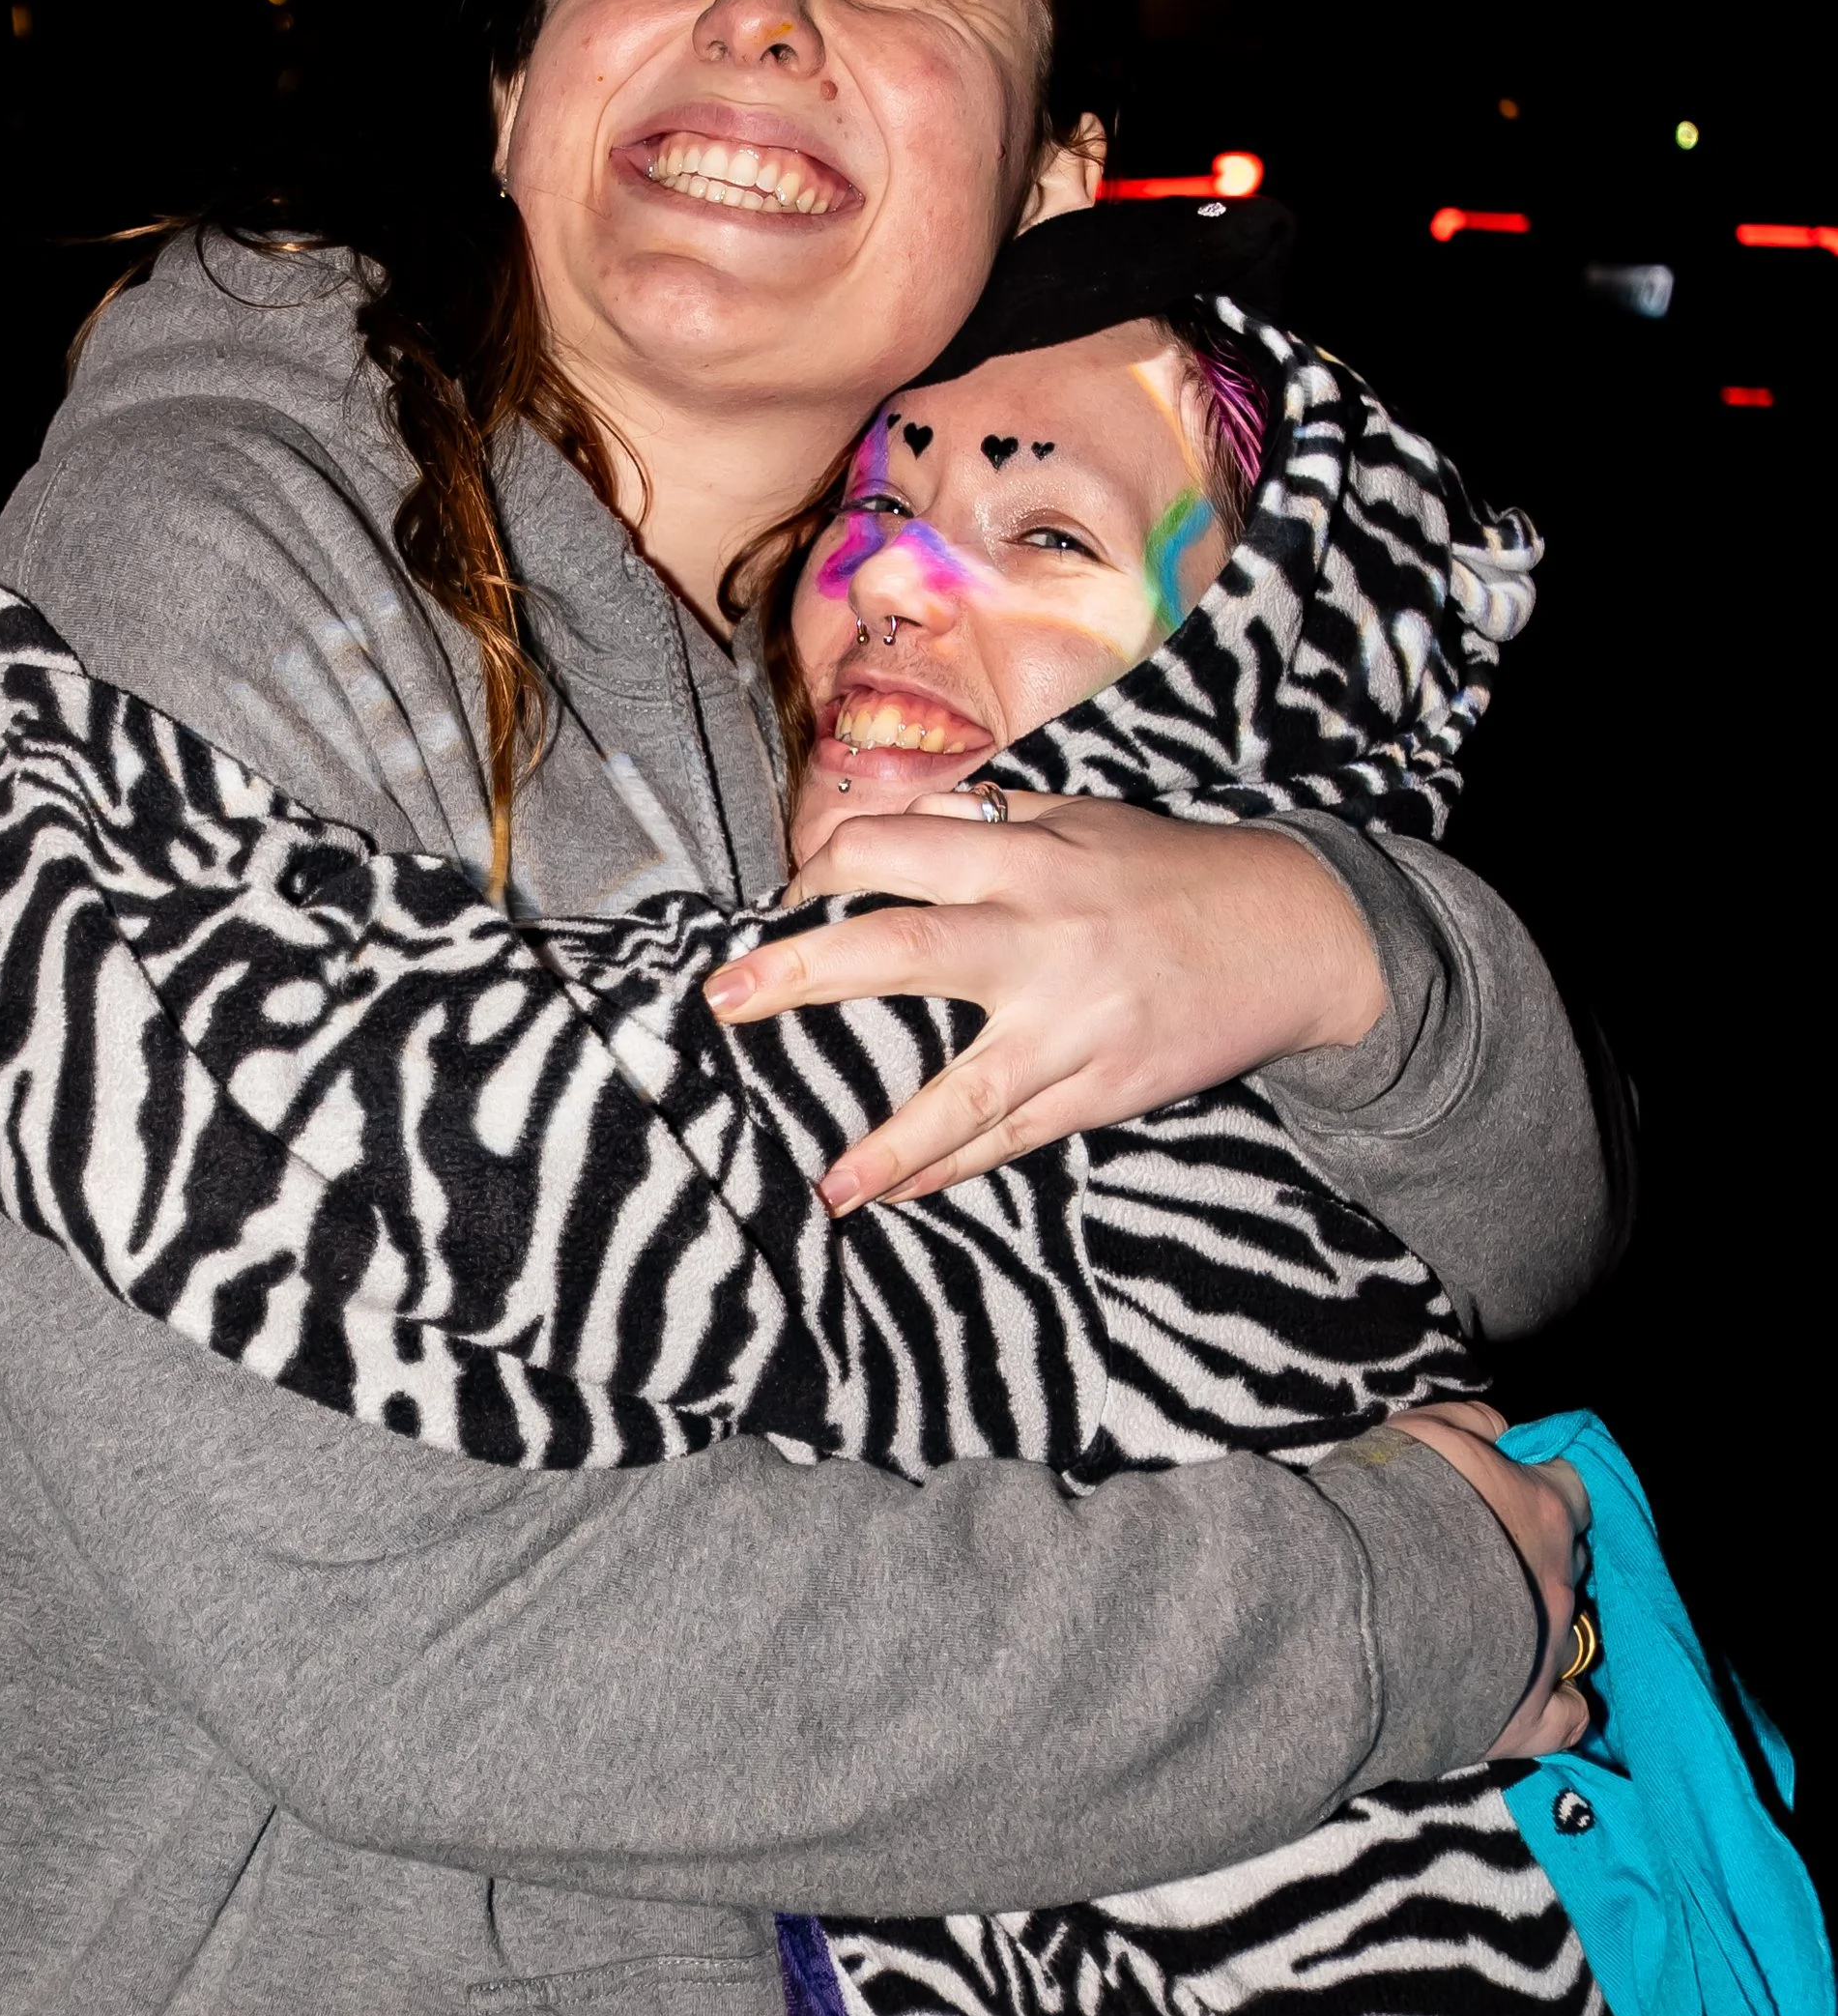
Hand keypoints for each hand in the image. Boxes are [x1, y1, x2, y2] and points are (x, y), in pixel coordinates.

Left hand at [702, 796, 1384, 1208]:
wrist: (1293, 933)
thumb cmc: (1166, 871)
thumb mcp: (1078, 822)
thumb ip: (979, 826)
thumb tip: (871, 831)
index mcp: (1025, 858)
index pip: (891, 851)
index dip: (820, 868)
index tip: (782, 898)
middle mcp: (1041, 939)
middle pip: (901, 950)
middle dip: (803, 973)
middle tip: (723, 998)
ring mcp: (1074, 1026)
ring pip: (965, 1090)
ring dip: (889, 1143)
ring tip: (826, 1185)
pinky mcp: (1105, 1089)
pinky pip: (1015, 1138)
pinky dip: (953, 1168)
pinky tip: (895, 1193)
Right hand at [1380, 1398, 1594, 1757]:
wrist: (1352, 1607)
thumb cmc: (1385, 1511)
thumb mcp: (1422, 1435)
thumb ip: (1472, 1424)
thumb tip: (1504, 1430)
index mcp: (1542, 1509)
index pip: (1576, 1488)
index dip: (1549, 1491)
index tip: (1517, 1495)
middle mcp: (1559, 1581)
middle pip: (1571, 1564)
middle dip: (1536, 1561)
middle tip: (1484, 1563)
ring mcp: (1550, 1652)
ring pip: (1570, 1634)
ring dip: (1537, 1626)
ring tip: (1488, 1629)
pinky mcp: (1529, 1716)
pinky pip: (1569, 1717)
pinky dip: (1559, 1706)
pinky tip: (1537, 1699)